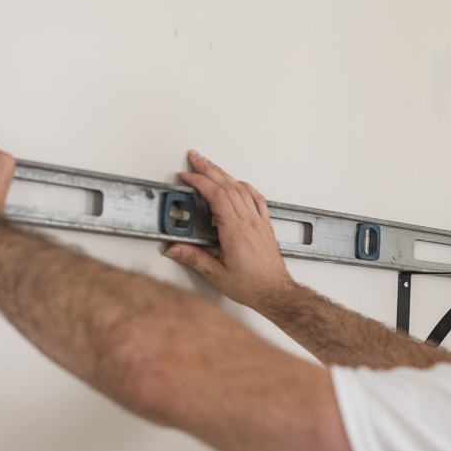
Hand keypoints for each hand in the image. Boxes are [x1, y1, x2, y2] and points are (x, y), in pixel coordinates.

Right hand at [165, 152, 295, 311]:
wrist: (276, 293)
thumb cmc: (252, 286)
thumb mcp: (216, 275)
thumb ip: (194, 259)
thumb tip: (174, 248)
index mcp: (235, 231)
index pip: (216, 196)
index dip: (200, 182)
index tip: (187, 176)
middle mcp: (249, 222)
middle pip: (228, 186)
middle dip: (209, 169)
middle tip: (195, 158)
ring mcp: (258, 222)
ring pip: (242, 189)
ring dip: (225, 174)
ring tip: (211, 165)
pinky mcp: (265, 226)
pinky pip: (256, 198)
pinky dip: (244, 186)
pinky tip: (239, 183)